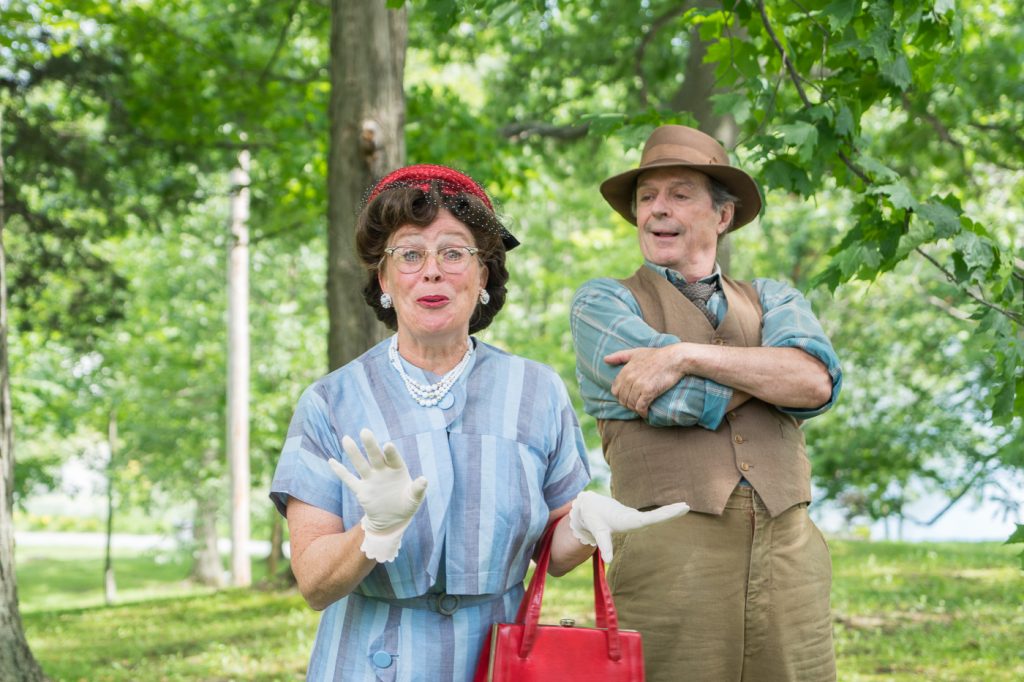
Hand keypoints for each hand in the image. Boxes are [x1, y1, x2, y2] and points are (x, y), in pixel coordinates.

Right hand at [329, 428, 427, 561]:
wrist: (392, 519)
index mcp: (397, 470)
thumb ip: (418, 489)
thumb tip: (424, 479)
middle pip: (375, 456)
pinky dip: (340, 471)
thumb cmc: (406, 505)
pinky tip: (332, 461)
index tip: (387, 445)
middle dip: (370, 445)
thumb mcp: (414, 499)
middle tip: (365, 432)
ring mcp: (371, 479)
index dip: (390, 452)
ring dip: (354, 452)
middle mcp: (383, 471)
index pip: (393, 459)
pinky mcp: (361, 490)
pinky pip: (349, 479)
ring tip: (346, 439)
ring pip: (361, 464)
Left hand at [569, 490, 688, 562]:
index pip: (647, 519)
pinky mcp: (634, 518)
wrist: (590, 505)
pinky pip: (651, 516)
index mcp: (627, 520)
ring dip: (669, 511)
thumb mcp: (597, 531)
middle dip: (670, 512)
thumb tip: (608, 560)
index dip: (662, 515)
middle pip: (654, 516)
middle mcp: (633, 517)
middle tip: (687, 506)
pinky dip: (663, 513)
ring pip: (654, 515)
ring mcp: (635, 517)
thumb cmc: (594, 518)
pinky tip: (675, 510)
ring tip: (686, 506)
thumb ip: (604, 545)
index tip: (676, 509)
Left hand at [605, 345, 685, 417]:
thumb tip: (605, 359)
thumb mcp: (636, 352)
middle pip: (622, 399)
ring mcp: (639, 385)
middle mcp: (630, 378)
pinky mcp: (649, 392)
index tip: (629, 397)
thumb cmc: (656, 355)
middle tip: (637, 404)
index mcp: (625, 370)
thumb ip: (619, 356)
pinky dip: (642, 412)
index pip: (615, 390)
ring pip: (631, 404)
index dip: (621, 396)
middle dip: (629, 403)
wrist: (674, 358)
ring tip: (642, 407)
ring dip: (636, 409)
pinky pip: (640, 407)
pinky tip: (646, 413)